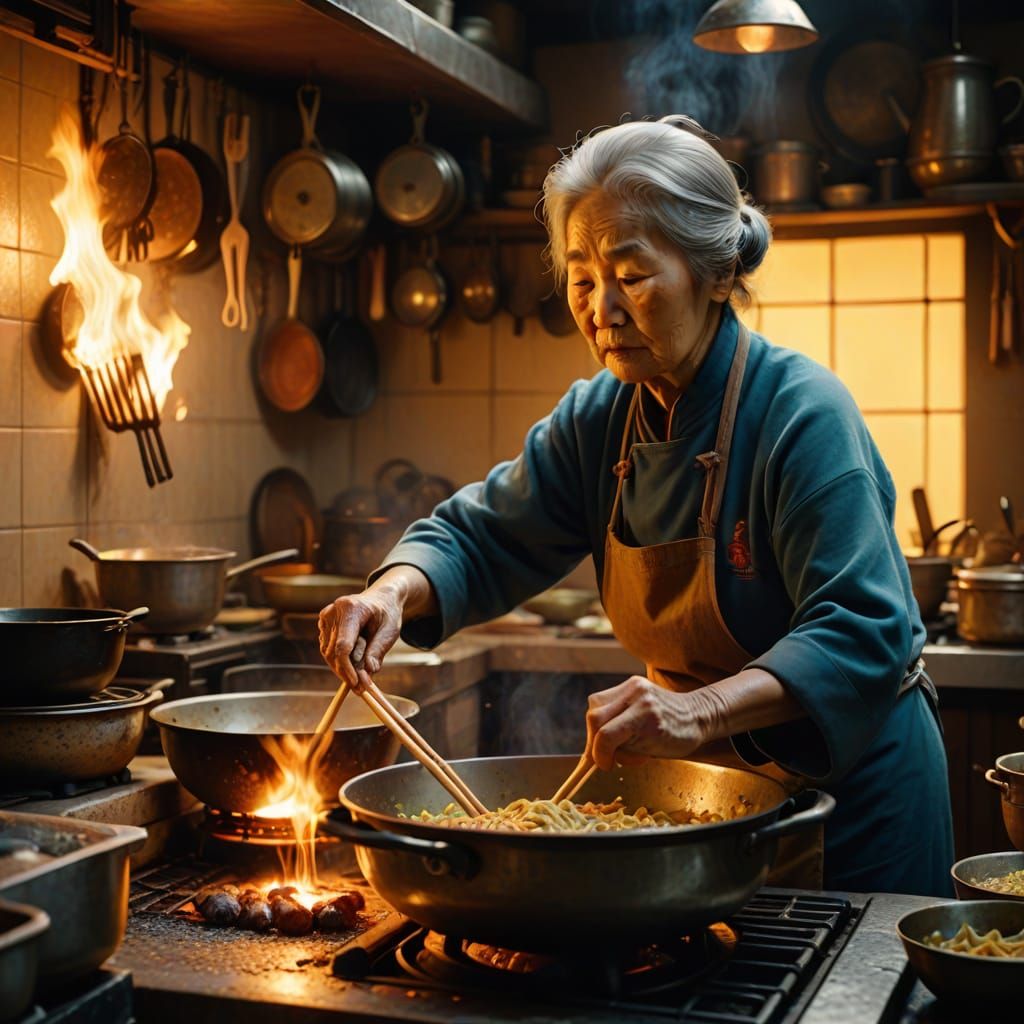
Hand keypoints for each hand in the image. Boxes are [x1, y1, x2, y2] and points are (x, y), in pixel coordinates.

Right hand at [318, 583, 404, 686]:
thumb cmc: (387, 613)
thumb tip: (369, 672)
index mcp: (352, 609)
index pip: (343, 646)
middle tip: (361, 688)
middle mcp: (334, 611)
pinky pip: (327, 648)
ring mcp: (326, 616)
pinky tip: (354, 661)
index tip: (357, 684)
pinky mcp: (324, 623)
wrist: (381, 598)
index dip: (347, 669)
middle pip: (333, 652)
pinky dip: (339, 659)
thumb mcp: (390, 631)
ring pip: (328, 653)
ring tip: (360, 675)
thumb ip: (378, 650)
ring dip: (343, 667)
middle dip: (347, 672)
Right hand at [585, 677, 711, 770]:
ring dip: (597, 728)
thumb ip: (622, 750)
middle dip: (594, 741)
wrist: (697, 714)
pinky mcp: (631, 683)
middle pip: (595, 717)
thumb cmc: (678, 739)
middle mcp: (638, 696)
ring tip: (614, 739)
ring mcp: (633, 686)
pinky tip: (617, 725)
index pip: (606, 735)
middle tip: (604, 755)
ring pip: (595, 705)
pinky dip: (605, 716)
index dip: (599, 754)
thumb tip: (595, 756)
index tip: (604, 765)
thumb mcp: (650, 751)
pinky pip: (605, 699)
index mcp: (646, 716)